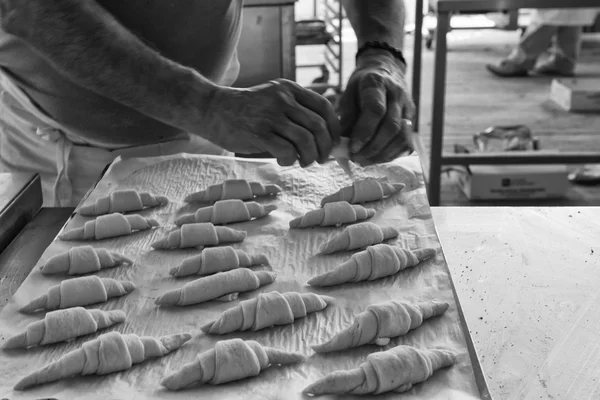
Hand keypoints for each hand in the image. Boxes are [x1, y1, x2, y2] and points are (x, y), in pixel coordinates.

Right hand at [205, 79, 339, 166]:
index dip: (334, 128)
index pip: (324, 107)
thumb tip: (324, 136)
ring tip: (303, 162)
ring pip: (305, 140)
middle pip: (318, 126)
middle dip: (325, 148)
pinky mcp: (258, 133)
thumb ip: (296, 110)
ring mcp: (270, 115)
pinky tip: (284, 160)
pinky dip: (291, 160)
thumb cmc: (246, 110)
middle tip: (321, 159)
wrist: (212, 109)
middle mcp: (282, 99)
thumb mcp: (274, 99)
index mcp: (289, 89)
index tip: (333, 142)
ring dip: (310, 156)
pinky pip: (286, 150)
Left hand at [337, 49, 414, 165]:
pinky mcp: (412, 119)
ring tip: (364, 161)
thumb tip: (339, 144)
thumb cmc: (361, 86)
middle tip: (356, 159)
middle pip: (391, 126)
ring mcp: (408, 107)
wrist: (384, 70)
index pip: (376, 110)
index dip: (364, 132)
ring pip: (402, 136)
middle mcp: (397, 94)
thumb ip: (345, 117)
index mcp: (377, 83)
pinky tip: (376, 158)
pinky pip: (406, 142)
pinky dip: (392, 154)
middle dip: (373, 147)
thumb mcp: (347, 94)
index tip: (352, 148)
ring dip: (382, 154)